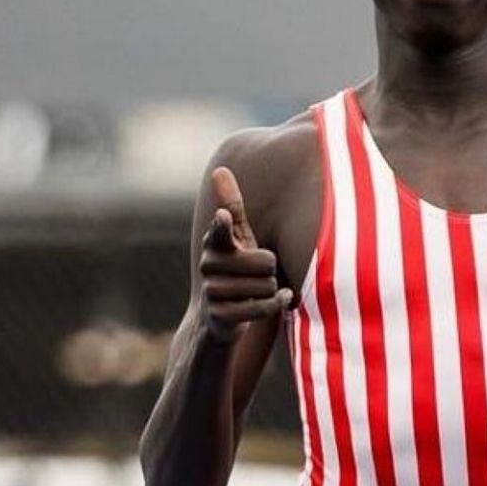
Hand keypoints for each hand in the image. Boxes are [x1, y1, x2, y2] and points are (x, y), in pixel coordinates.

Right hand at [200, 167, 290, 343]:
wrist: (219, 317)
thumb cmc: (236, 268)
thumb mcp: (236, 237)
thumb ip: (231, 205)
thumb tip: (219, 169)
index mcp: (215, 243)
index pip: (220, 231)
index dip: (223, 225)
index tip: (223, 216)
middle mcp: (209, 265)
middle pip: (266, 262)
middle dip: (272, 270)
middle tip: (260, 273)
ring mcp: (213, 291)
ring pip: (266, 286)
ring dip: (271, 289)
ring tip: (258, 290)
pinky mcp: (221, 315)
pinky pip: (261, 307)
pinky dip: (275, 305)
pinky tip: (277, 300)